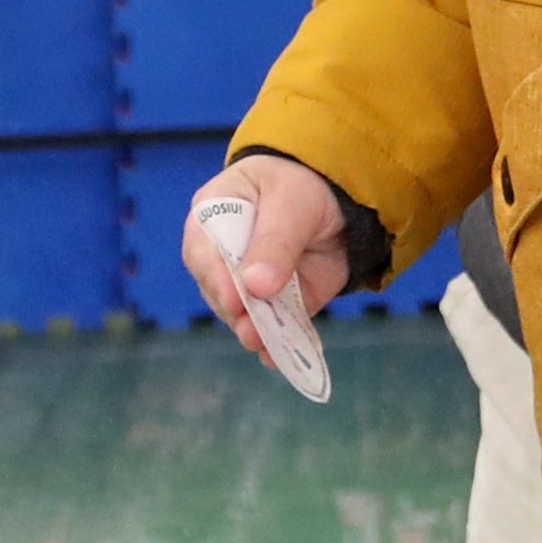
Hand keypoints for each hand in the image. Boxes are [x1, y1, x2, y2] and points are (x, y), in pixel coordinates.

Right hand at [180, 151, 350, 329]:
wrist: (338, 198)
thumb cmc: (299, 184)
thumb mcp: (291, 200)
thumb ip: (275, 240)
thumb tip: (256, 286)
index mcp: (212, 218)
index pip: (203, 250)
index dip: (216, 276)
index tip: (234, 299)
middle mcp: (221, 259)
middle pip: (219, 289)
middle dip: (237, 311)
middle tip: (251, 329)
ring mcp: (248, 286)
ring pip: (243, 314)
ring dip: (253, 331)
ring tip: (263, 344)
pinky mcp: (277, 305)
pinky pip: (274, 327)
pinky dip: (275, 344)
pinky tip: (277, 358)